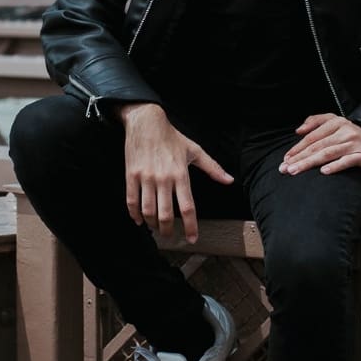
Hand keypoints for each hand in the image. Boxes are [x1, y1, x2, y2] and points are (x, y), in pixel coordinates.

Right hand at [121, 103, 233, 242]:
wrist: (146, 122)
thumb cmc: (172, 137)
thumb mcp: (195, 150)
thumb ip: (213, 168)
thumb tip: (229, 180)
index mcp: (180, 174)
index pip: (187, 206)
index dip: (190, 226)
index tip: (192, 238)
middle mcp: (163, 178)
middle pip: (165, 214)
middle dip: (168, 230)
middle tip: (170, 236)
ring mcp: (146, 177)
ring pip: (148, 210)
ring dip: (152, 224)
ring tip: (156, 228)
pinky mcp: (131, 175)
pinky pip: (131, 200)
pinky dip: (134, 214)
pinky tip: (139, 220)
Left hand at [280, 113, 360, 175]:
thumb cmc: (354, 134)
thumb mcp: (336, 122)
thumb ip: (316, 122)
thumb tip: (298, 130)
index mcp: (336, 123)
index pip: (312, 137)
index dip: (298, 148)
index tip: (286, 158)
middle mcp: (344, 131)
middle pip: (317, 146)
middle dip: (299, 158)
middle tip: (285, 168)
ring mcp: (354, 143)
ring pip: (328, 153)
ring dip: (309, 163)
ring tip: (296, 170)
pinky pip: (347, 161)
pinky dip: (335, 166)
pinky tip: (324, 172)